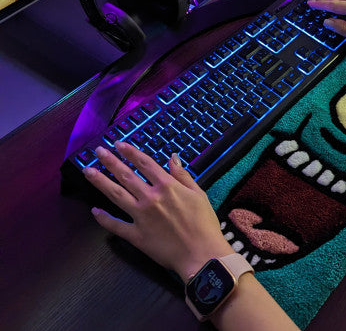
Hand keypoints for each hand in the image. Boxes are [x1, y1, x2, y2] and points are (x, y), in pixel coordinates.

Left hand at [83, 142, 233, 281]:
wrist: (201, 254)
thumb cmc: (204, 223)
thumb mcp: (199, 193)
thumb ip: (183, 175)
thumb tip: (173, 157)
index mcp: (167, 186)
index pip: (144, 163)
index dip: (130, 152)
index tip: (119, 144)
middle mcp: (150, 198)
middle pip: (126, 175)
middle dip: (111, 161)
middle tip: (98, 151)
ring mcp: (141, 216)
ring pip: (116, 195)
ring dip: (101, 181)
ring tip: (88, 171)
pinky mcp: (136, 235)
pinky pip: (116, 225)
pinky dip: (104, 218)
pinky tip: (94, 211)